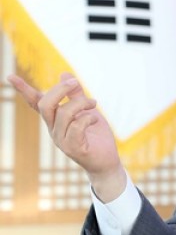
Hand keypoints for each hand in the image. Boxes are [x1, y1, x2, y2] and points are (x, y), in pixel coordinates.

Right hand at [8, 73, 125, 201]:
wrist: (106, 161)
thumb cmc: (96, 136)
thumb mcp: (87, 110)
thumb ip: (76, 95)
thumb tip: (65, 74)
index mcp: (54, 120)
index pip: (36, 104)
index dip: (24, 90)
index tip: (10, 77)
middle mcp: (53, 130)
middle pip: (45, 105)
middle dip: (60, 89)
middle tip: (75, 83)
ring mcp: (61, 140)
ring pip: (63, 113)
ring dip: (81, 103)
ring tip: (94, 103)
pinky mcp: (73, 148)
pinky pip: (76, 127)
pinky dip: (87, 118)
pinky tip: (95, 119)